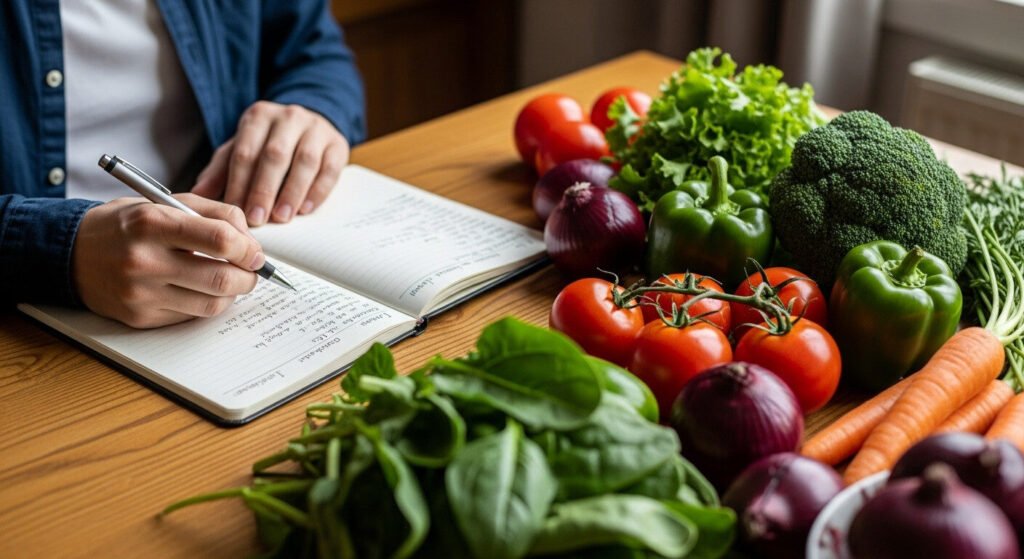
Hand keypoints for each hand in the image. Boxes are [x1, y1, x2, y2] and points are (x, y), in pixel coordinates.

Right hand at [72, 194, 264, 328]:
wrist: (72, 253)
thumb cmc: (128, 225)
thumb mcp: (165, 203)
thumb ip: (214, 213)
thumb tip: (250, 240)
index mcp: (152, 223)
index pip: (219, 239)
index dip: (248, 248)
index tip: (255, 252)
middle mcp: (144, 260)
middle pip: (221, 278)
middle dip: (249, 277)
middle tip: (252, 271)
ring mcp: (140, 293)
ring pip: (211, 304)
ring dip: (232, 294)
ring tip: (229, 280)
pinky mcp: (140, 317)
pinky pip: (191, 316)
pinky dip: (205, 303)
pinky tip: (199, 289)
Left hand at [191, 101, 349, 225]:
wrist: (309, 124)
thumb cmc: (270, 142)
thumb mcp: (242, 148)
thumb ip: (220, 170)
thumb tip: (196, 194)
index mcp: (259, 116)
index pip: (246, 151)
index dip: (239, 183)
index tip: (234, 211)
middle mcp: (289, 117)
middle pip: (275, 156)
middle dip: (264, 190)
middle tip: (257, 219)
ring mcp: (316, 129)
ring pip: (305, 161)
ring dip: (292, 192)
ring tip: (282, 217)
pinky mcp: (338, 145)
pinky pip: (330, 169)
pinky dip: (318, 191)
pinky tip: (306, 209)